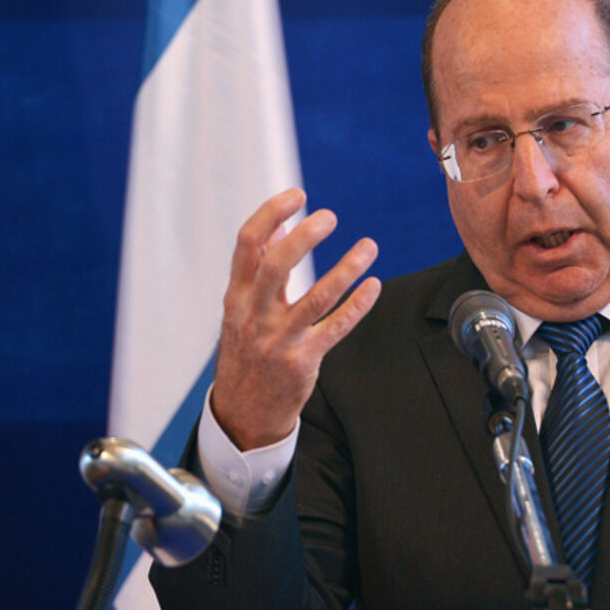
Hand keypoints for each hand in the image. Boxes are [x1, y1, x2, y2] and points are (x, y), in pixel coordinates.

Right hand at [212, 188, 380, 450]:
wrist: (243, 414)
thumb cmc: (245, 352)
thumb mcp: (240, 310)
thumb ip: (257, 269)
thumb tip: (276, 225)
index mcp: (236, 297)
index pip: (247, 245)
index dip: (271, 214)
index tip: (296, 195)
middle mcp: (254, 316)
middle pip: (276, 266)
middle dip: (304, 237)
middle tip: (329, 217)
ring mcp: (279, 340)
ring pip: (316, 297)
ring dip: (346, 268)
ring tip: (369, 246)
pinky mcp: (304, 361)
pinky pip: (336, 328)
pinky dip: (358, 305)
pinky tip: (373, 286)